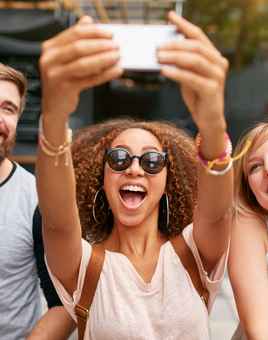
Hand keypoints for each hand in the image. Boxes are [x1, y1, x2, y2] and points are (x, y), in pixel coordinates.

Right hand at [39, 16, 122, 118]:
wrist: (54, 106)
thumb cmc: (63, 81)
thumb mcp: (65, 59)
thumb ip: (75, 40)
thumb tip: (88, 21)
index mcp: (50, 48)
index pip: (75, 33)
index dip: (95, 32)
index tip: (110, 34)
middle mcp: (50, 59)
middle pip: (79, 47)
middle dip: (101, 45)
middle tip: (117, 46)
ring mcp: (55, 74)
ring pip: (84, 63)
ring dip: (104, 59)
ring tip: (117, 57)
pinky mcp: (65, 88)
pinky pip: (89, 79)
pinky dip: (105, 74)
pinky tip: (115, 71)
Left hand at [157, 12, 228, 132]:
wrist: (208, 120)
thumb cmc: (197, 97)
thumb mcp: (189, 76)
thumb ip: (182, 63)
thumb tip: (163, 50)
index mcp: (214, 57)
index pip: (199, 36)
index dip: (184, 25)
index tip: (170, 17)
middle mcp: (219, 63)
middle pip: (196, 46)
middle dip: (175, 44)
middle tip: (157, 47)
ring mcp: (217, 76)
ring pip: (194, 60)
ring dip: (174, 57)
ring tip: (158, 57)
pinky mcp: (212, 89)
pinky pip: (192, 78)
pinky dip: (176, 73)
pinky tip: (164, 71)